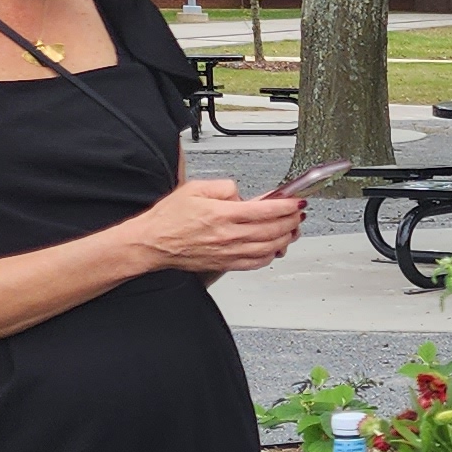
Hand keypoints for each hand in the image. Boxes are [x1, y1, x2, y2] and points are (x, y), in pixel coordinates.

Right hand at [129, 175, 304, 276]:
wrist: (152, 242)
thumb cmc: (168, 218)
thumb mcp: (195, 188)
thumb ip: (224, 187)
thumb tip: (242, 194)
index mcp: (222, 214)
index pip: (266, 210)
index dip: (286, 205)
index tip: (296, 201)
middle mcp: (228, 235)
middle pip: (273, 229)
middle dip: (291, 221)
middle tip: (299, 213)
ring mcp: (229, 252)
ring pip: (269, 247)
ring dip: (286, 238)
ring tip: (293, 229)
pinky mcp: (226, 264)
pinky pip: (257, 262)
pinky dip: (271, 255)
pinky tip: (275, 247)